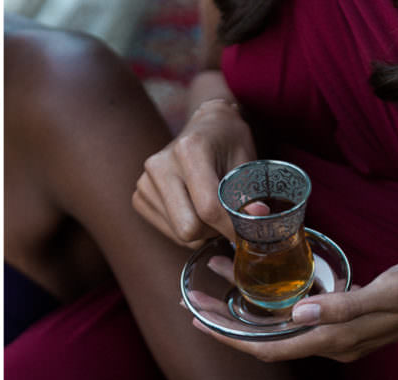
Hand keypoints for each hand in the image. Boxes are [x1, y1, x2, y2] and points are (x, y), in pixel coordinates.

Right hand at [133, 99, 257, 248]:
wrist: (205, 126)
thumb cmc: (230, 143)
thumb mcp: (247, 161)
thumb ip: (249, 192)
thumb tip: (258, 216)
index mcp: (189, 150)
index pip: (209, 208)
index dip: (232, 228)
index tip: (249, 236)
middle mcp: (160, 165)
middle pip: (189, 228)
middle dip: (213, 231)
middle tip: (228, 218)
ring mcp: (145, 182)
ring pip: (179, 234)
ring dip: (202, 231)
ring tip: (212, 208)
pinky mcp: (140, 197)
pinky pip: (168, 232)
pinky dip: (187, 229)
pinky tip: (194, 208)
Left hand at [189, 253, 397, 361]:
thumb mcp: (388, 292)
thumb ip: (343, 306)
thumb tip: (297, 315)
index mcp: (334, 340)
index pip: (267, 348)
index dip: (229, 339)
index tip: (197, 322)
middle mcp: (329, 340)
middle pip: (264, 337)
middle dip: (227, 322)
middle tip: (193, 301)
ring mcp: (336, 328)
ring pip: (279, 321)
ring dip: (247, 303)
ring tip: (216, 277)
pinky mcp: (344, 311)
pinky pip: (299, 308)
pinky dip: (275, 294)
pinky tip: (261, 276)